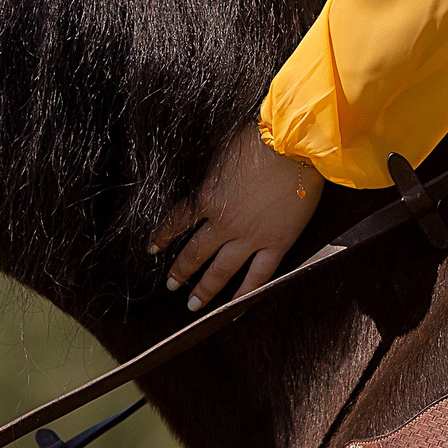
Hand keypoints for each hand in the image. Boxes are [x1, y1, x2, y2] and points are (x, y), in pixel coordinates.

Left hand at [151, 125, 323, 310]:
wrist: (294, 144)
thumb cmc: (258, 139)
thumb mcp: (221, 154)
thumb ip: (210, 177)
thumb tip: (204, 184)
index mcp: (207, 198)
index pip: (177, 222)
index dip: (163, 237)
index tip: (153, 249)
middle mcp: (224, 223)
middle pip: (195, 253)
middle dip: (180, 271)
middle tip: (171, 286)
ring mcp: (250, 237)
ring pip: (222, 271)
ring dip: (205, 290)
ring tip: (193, 305)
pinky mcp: (276, 243)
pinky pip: (258, 275)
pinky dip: (246, 294)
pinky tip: (235, 308)